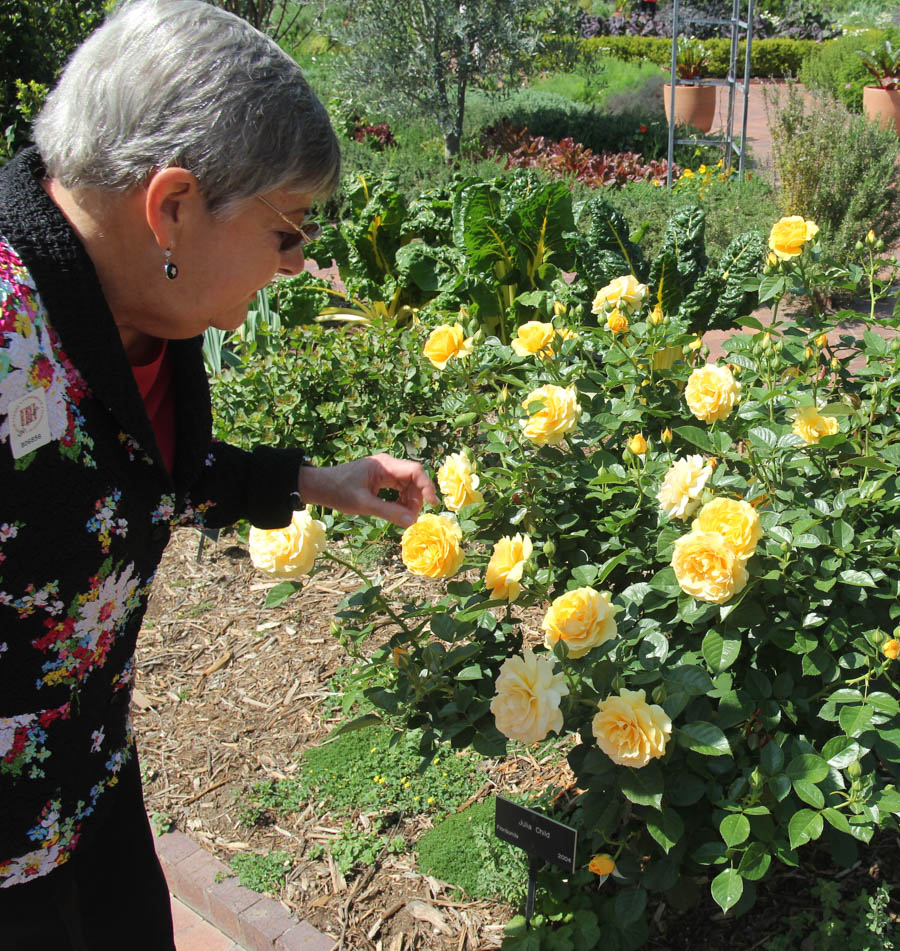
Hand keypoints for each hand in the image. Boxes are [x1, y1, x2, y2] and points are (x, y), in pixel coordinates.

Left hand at [297, 453, 437, 527]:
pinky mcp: (381, 479)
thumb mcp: (363, 504)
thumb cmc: (338, 492)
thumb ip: (388, 512)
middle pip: (414, 479)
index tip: (432, 504)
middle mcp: (388, 465)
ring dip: (409, 501)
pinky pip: (399, 488)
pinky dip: (401, 500)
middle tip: (411, 517)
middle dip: (417, 498)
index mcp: (385, 465)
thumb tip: (411, 522)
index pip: (415, 470)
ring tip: (403, 517)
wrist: (318, 486)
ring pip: (408, 485)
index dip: (427, 486)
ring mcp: (385, 471)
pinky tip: (396, 512)